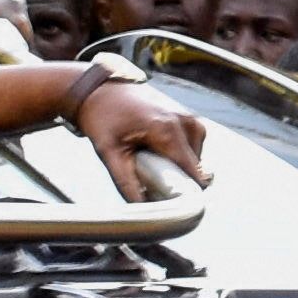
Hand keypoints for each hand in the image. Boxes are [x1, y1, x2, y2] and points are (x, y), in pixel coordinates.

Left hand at [68, 74, 205, 199]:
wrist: (100, 89)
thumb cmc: (103, 118)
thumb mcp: (108, 153)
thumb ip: (126, 183)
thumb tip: (142, 208)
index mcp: (168, 130)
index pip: (194, 174)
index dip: (185, 193)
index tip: (168, 199)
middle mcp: (185, 122)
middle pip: (196, 170)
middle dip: (178, 179)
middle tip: (149, 174)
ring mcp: (190, 118)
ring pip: (196, 160)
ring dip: (177, 166)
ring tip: (150, 159)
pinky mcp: (189, 117)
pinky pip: (193, 147)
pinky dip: (178, 155)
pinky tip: (156, 150)